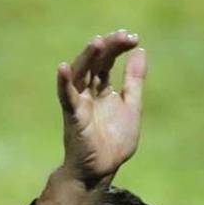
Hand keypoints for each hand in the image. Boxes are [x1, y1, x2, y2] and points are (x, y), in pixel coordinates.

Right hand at [56, 29, 145, 187]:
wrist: (103, 170)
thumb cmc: (114, 142)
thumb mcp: (131, 106)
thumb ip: (134, 80)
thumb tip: (140, 51)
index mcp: (102, 89)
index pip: (108, 61)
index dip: (119, 47)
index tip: (133, 38)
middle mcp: (88, 92)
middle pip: (95, 62)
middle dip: (108, 47)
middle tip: (123, 35)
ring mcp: (79, 103)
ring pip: (80, 74)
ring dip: (87, 57)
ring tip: (97, 41)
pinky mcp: (73, 116)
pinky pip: (66, 97)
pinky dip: (64, 82)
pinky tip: (63, 67)